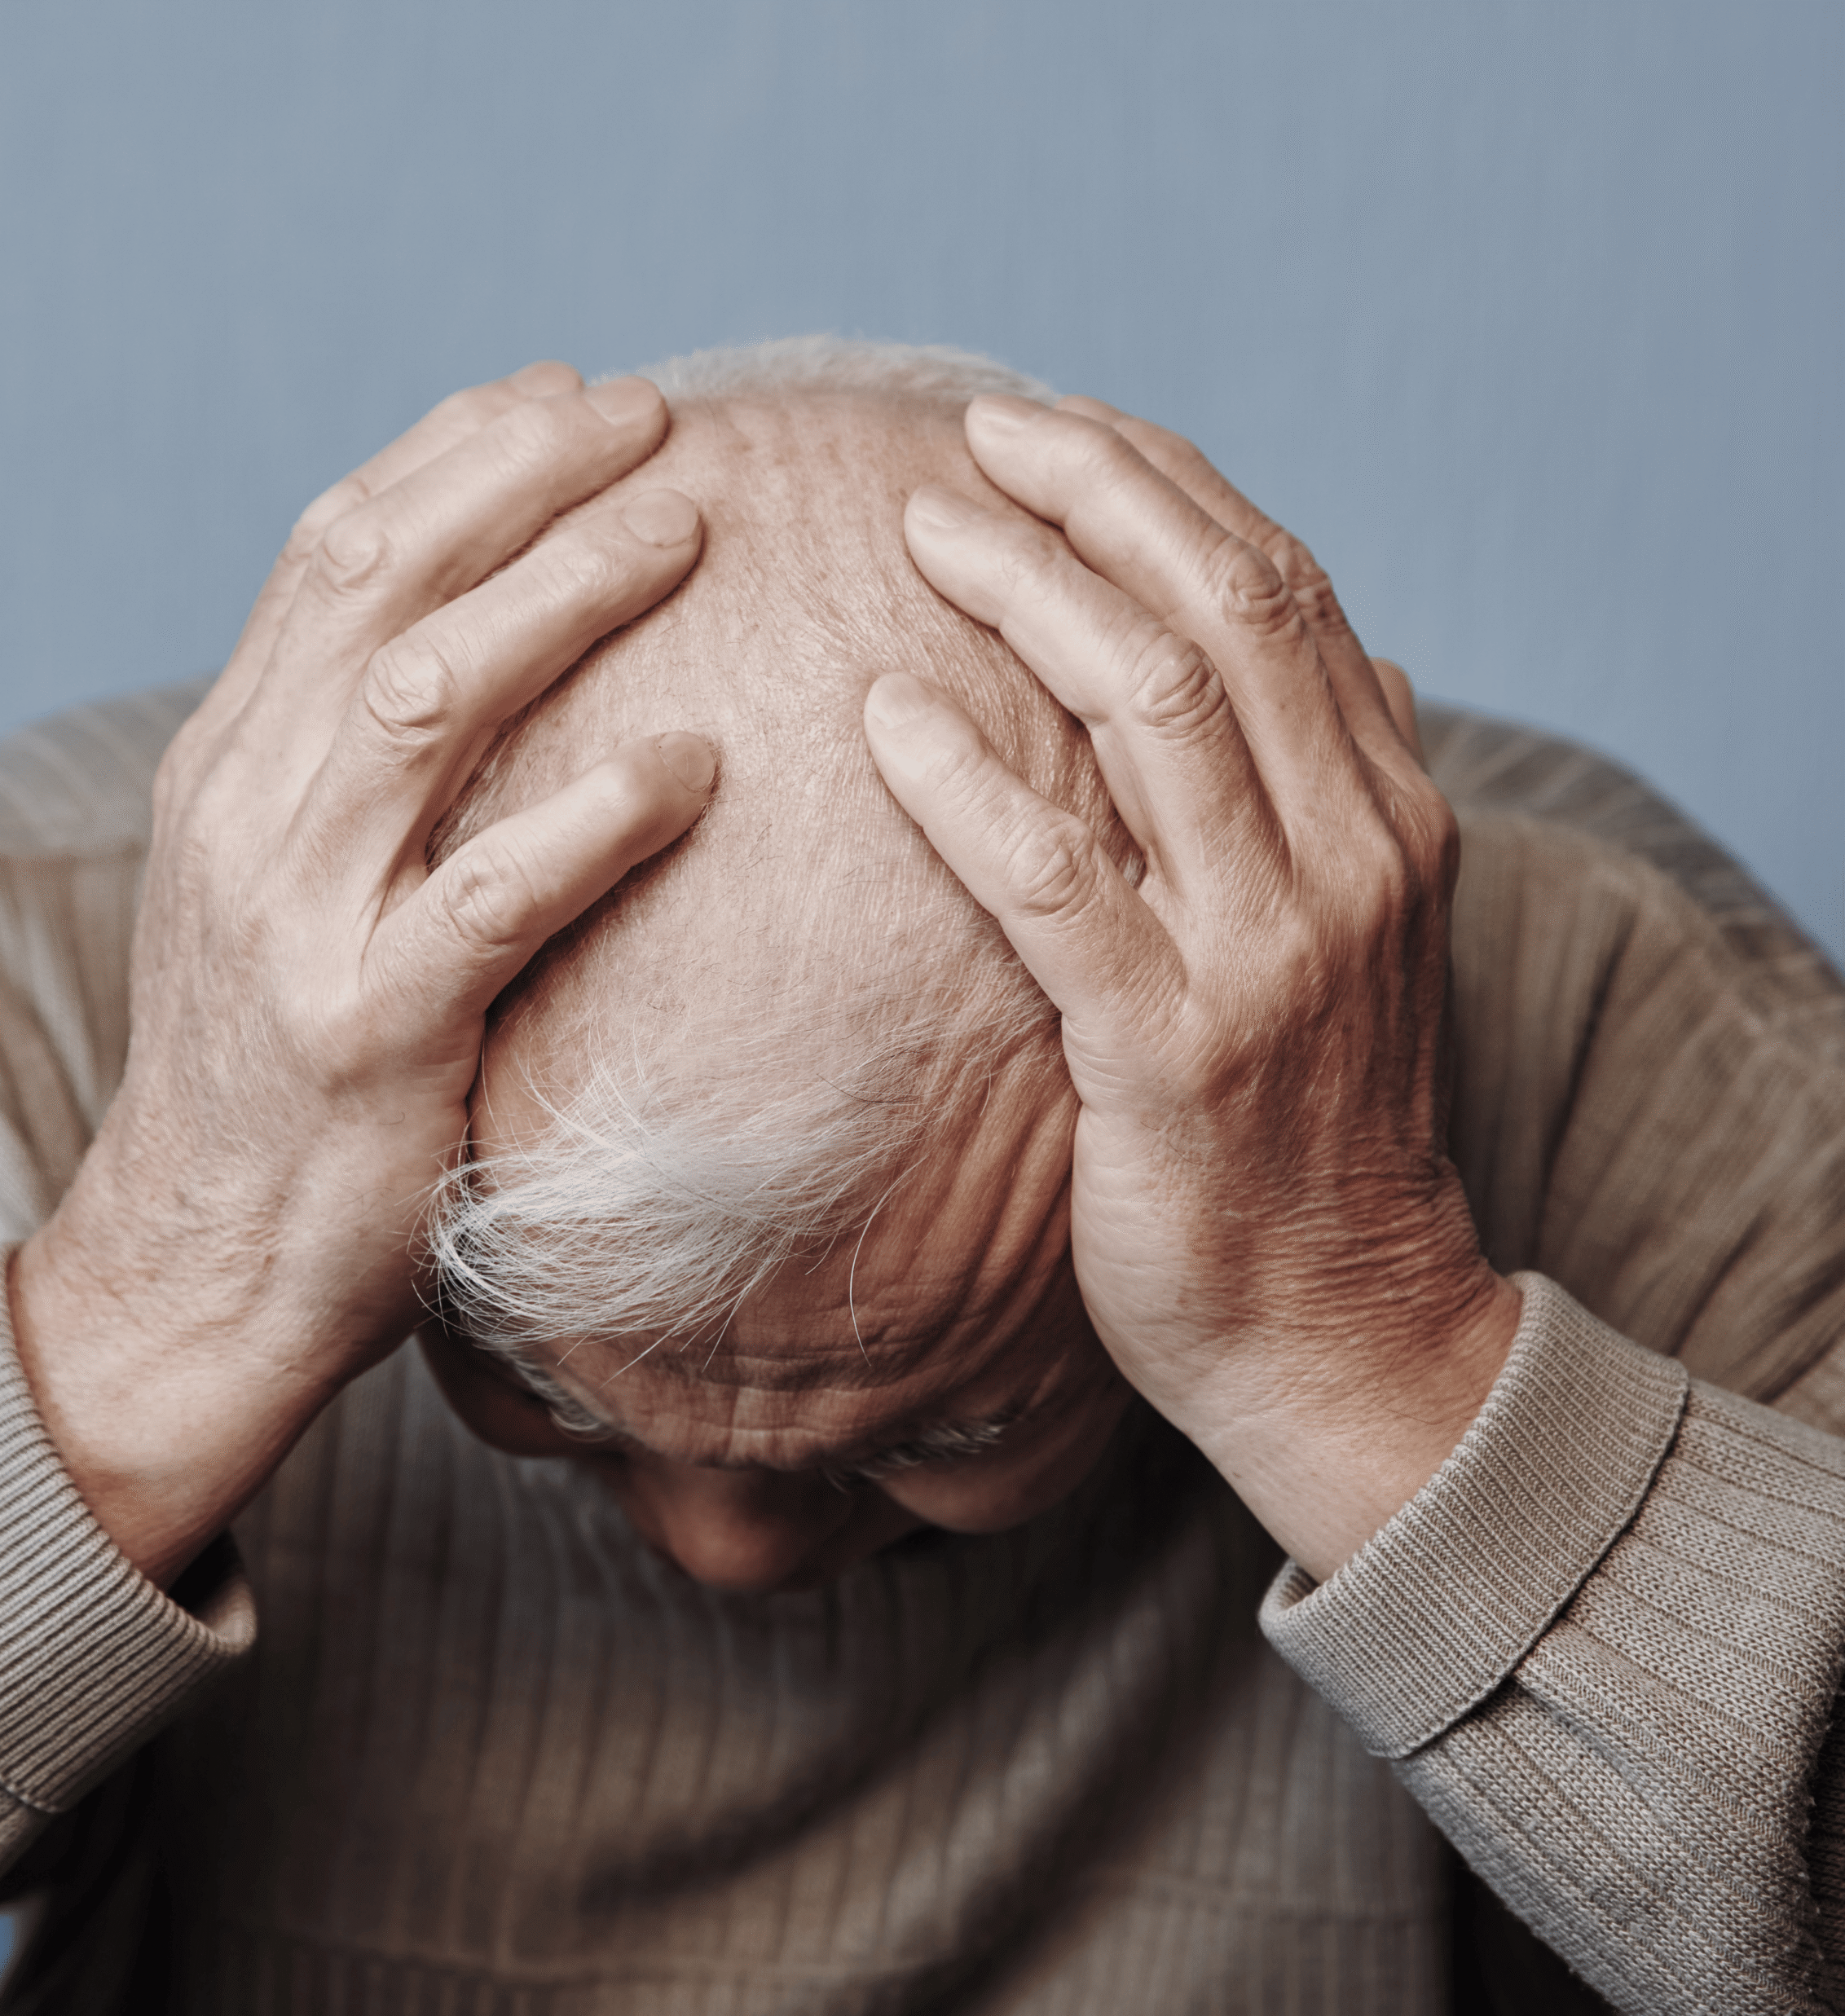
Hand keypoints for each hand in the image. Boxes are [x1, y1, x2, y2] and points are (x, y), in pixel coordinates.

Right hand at [12, 364, 716, 1586]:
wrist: (198, 1257)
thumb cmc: (280, 1066)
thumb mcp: (281, 886)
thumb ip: (354, 769)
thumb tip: (487, 652)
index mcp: (228, 759)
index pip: (336, 549)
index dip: (456, 453)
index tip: (570, 395)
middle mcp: (247, 809)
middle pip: (381, 581)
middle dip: (521, 477)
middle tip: (657, 422)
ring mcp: (298, 916)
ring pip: (425, 697)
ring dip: (562, 593)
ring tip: (685, 529)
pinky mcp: (369, 1031)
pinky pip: (493, 893)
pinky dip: (595, 814)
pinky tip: (692, 765)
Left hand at [863, 394, 1517, 1577]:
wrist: (1340, 1325)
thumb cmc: (1310, 1128)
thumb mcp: (1356, 941)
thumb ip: (1343, 794)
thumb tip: (1359, 657)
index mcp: (1389, 816)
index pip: (1284, 593)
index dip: (1168, 489)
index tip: (1057, 429)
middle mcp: (1347, 859)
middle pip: (1224, 611)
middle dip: (1097, 495)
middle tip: (974, 434)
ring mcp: (1266, 954)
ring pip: (1151, 707)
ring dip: (1029, 593)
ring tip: (921, 527)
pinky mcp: (1170, 1053)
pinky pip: (1055, 880)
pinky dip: (968, 783)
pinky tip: (887, 716)